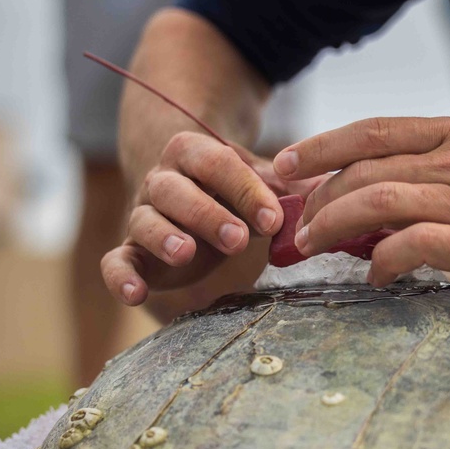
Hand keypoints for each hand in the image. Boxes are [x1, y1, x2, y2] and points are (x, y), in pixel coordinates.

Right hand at [100, 131, 320, 305]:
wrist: (188, 192)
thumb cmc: (231, 189)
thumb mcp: (259, 181)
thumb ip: (291, 185)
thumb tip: (335, 189)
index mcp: (194, 153)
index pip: (217, 162)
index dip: (244, 188)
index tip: (274, 217)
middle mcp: (162, 180)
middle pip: (175, 190)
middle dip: (206, 213)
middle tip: (238, 238)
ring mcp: (142, 214)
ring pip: (145, 221)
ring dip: (165, 237)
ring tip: (188, 253)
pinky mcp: (131, 251)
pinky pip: (114, 262)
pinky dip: (119, 278)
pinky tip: (135, 296)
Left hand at [274, 116, 449, 291]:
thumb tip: (409, 194)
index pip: (373, 131)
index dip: (320, 146)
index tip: (286, 164)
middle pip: (362, 169)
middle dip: (316, 198)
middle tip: (298, 227)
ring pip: (375, 201)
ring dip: (333, 226)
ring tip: (318, 249)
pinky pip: (412, 247)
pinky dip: (381, 261)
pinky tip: (376, 277)